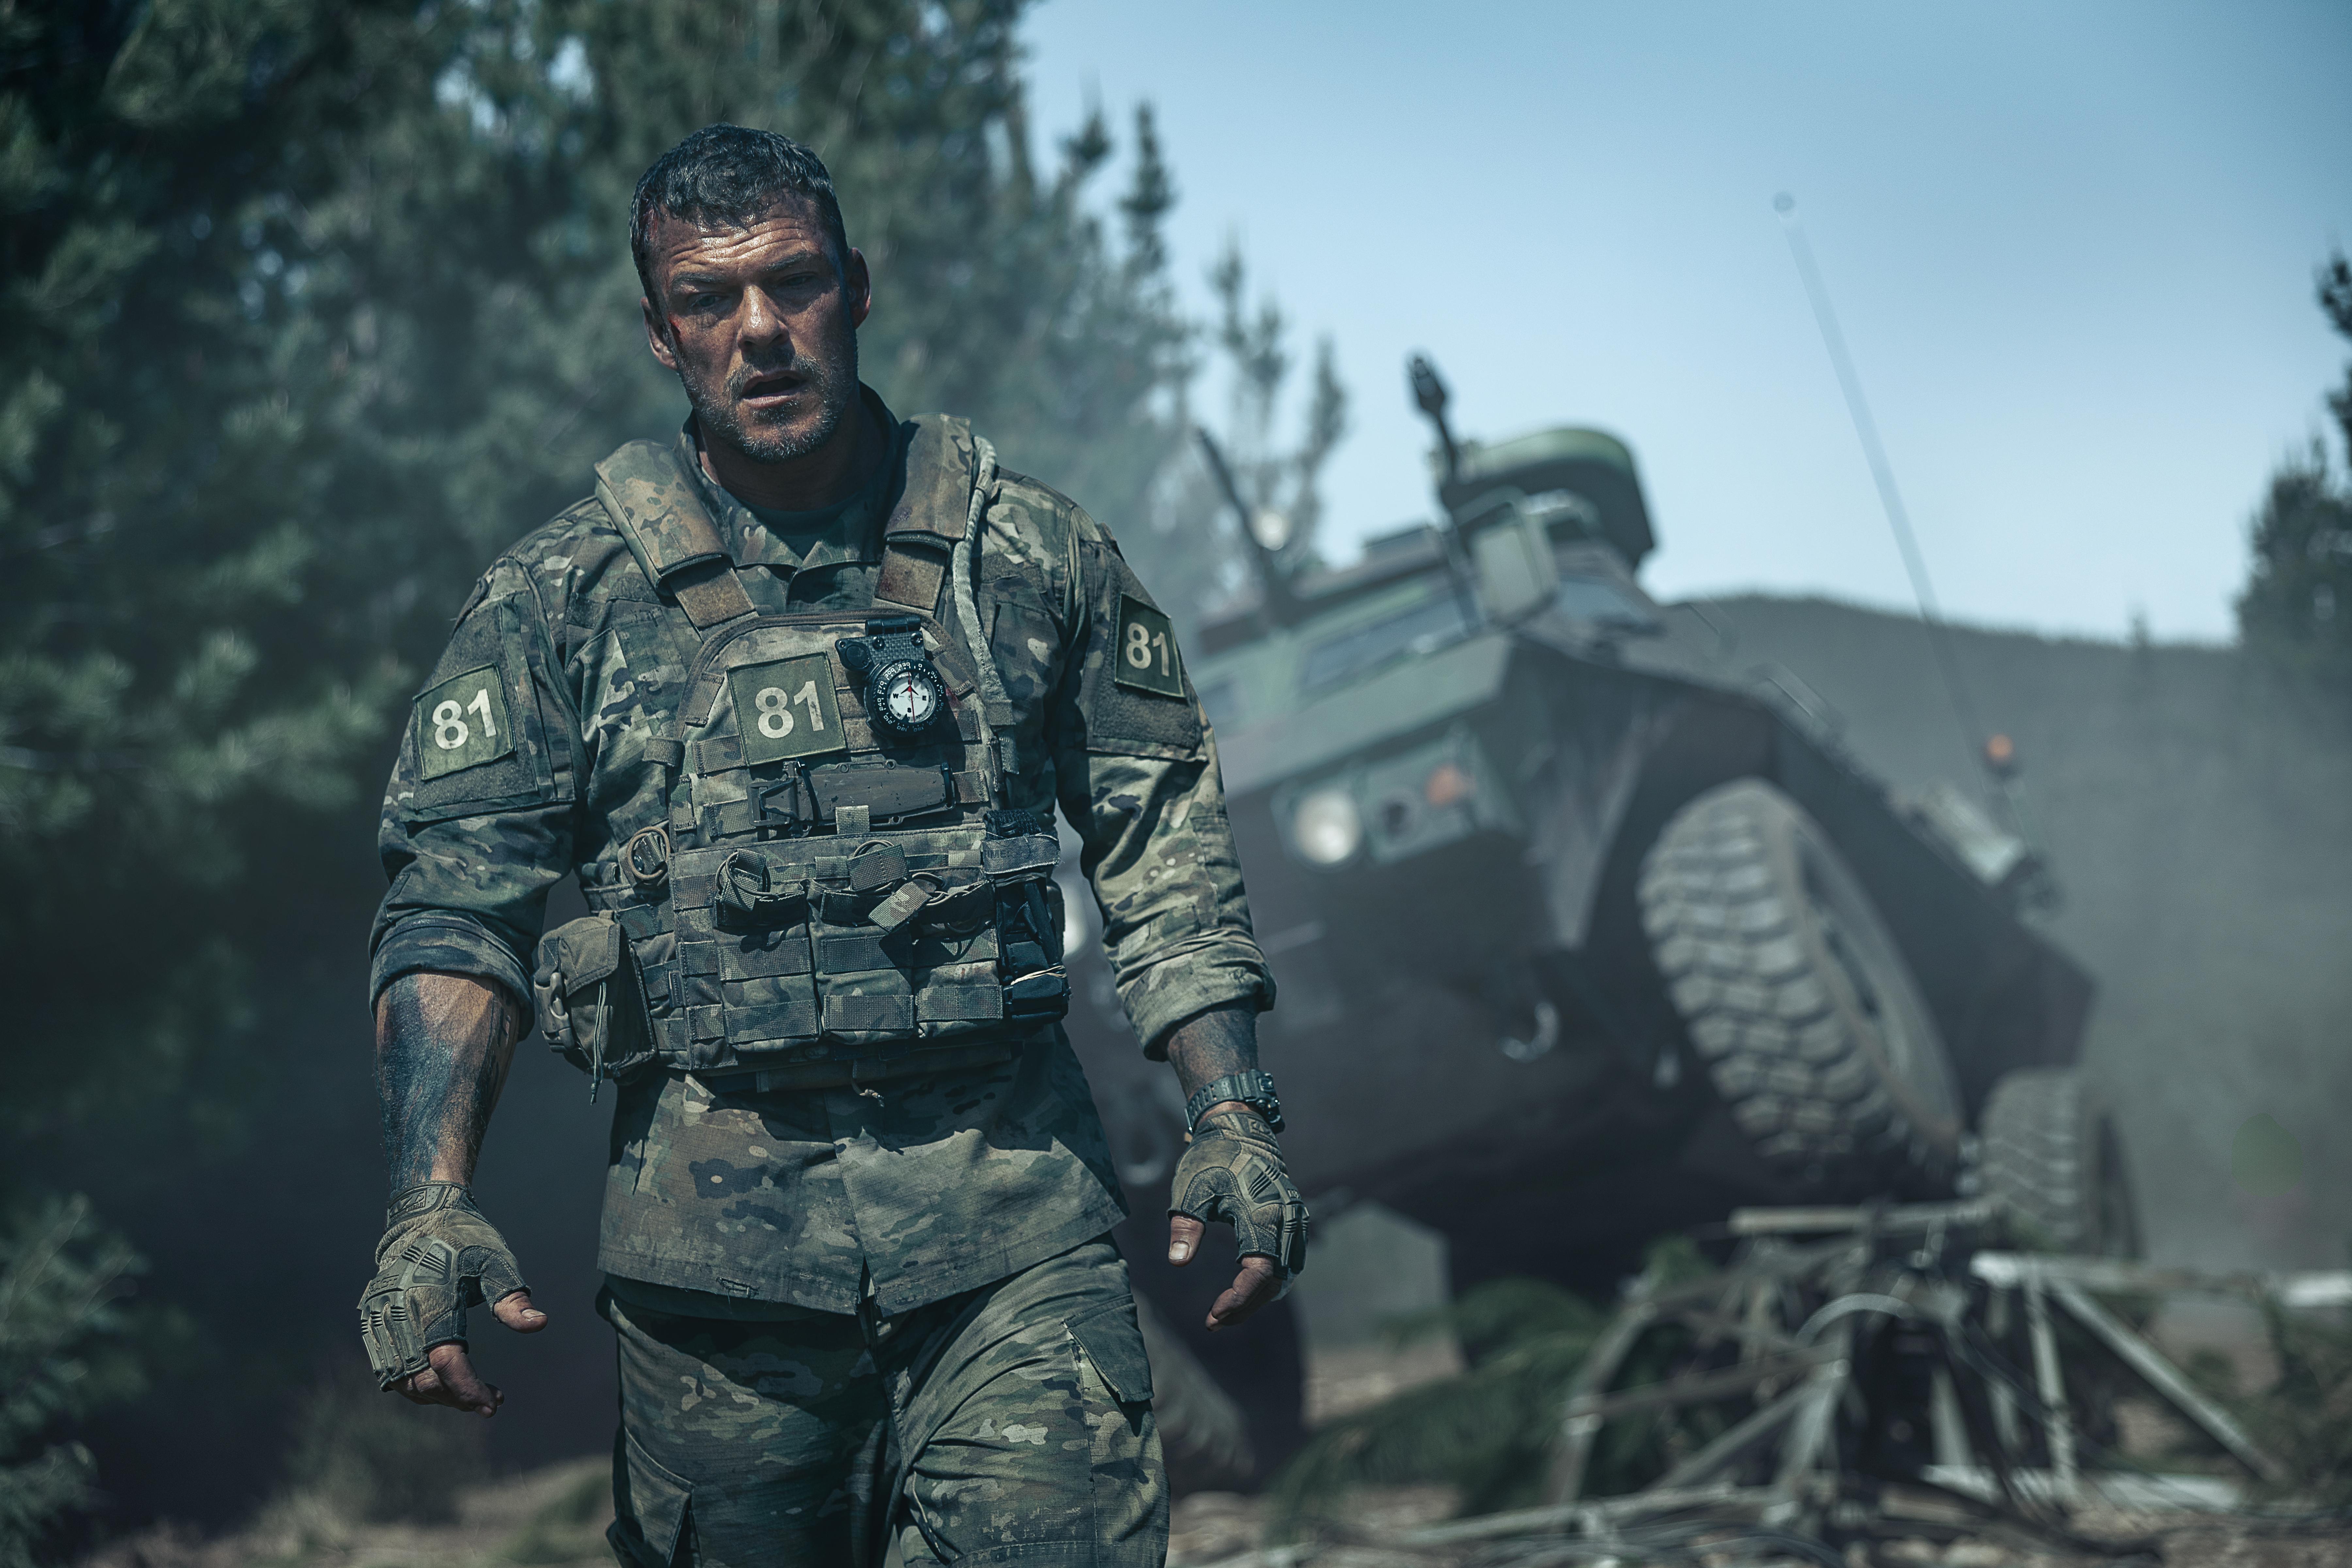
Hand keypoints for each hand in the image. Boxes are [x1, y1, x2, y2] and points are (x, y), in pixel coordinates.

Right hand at [358, 1182, 544, 1415]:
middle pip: (422, 1378)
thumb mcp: (496, 1262)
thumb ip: (512, 1298)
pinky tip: (444, 1381)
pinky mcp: (372, 1320)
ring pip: (402, 1379)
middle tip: (491, 1401)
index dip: (469, 1388)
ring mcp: (379, 1317)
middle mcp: (398, 1312)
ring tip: (471, 1394)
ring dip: (437, 1395)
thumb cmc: (467, 1239)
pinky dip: (415, 1381)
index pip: (447, 1360)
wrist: (423, 1215)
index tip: (494, 1404)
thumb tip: (539, 1324)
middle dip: (457, 1397)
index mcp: (430, 1298)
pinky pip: (389, 1366)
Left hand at [1167, 1108, 1309, 1331]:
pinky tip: (1246, 1288)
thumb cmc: (1211, 1158)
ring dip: (1260, 1296)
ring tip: (1227, 1311)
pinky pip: (1290, 1259)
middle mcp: (1286, 1219)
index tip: (1212, 1317)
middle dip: (1245, 1306)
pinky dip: (1271, 1279)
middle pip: (1275, 1281)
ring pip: (1286, 1273)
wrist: (1239, 1128)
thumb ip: (1185, 1227)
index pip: (1258, 1273)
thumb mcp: (1191, 1190)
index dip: (1238, 1300)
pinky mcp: (1294, 1217)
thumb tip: (1177, 1263)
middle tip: (1213, 1322)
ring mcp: (1295, 1218)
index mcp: (1262, 1213)